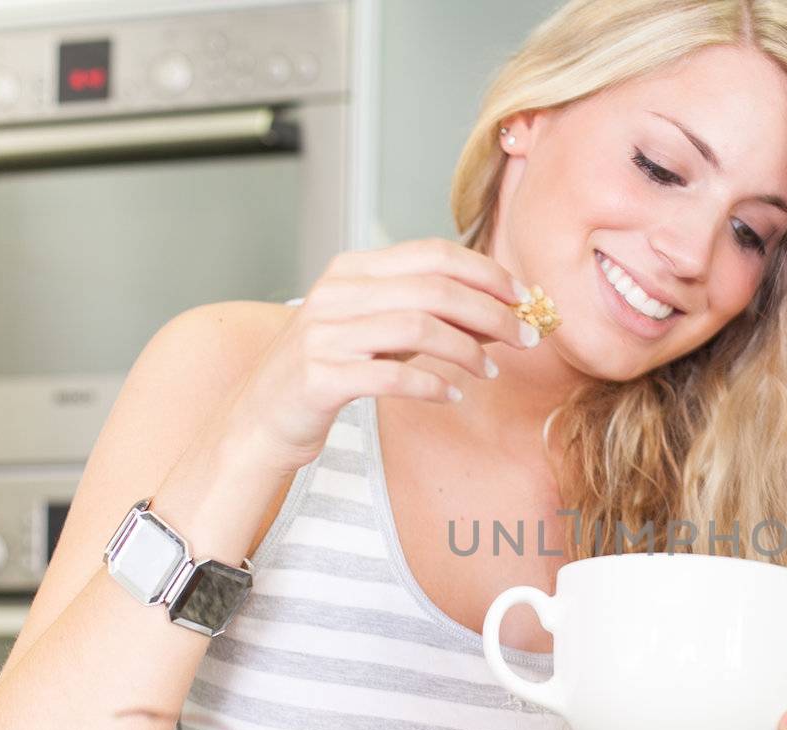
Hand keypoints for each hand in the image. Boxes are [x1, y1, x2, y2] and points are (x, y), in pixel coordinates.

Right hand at [229, 238, 539, 473]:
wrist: (260, 420)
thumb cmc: (329, 373)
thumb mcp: (376, 331)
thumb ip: (427, 315)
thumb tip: (500, 313)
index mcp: (353, 270)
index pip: (433, 254)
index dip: (486, 273)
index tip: (525, 298)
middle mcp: (336, 293)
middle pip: (433, 288)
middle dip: (491, 312)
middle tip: (526, 338)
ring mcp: (324, 334)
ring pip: (417, 327)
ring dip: (468, 350)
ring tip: (491, 371)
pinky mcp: (318, 377)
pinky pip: (390, 376)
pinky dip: (432, 384)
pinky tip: (452, 395)